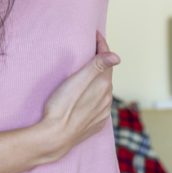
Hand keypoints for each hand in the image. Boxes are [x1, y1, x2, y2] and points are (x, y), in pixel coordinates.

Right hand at [37, 30, 120, 162]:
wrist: (54, 138)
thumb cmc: (61, 107)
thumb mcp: (77, 81)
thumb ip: (97, 66)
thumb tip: (117, 56)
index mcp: (103, 86)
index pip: (106, 60)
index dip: (102, 45)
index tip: (95, 34)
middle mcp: (106, 100)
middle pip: (106, 75)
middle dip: (101, 62)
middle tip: (91, 50)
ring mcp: (102, 114)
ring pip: (103, 91)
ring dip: (98, 80)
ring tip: (88, 72)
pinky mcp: (95, 125)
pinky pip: (100, 106)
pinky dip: (96, 96)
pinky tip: (87, 96)